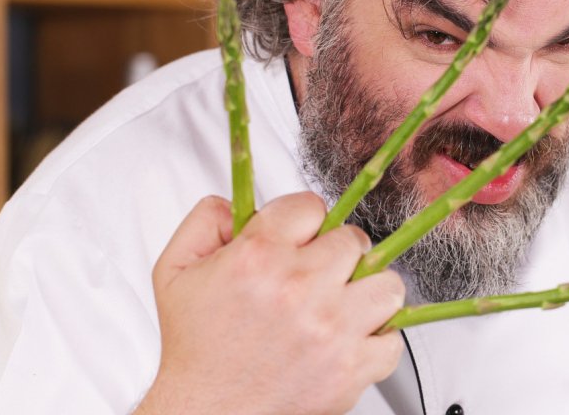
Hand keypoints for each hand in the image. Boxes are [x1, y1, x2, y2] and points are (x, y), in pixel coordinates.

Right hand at [135, 192, 405, 414]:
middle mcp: (299, 288)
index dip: (305, 220)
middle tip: (319, 274)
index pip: (310, 206)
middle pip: (354, 240)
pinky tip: (352, 339)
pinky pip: (393, 339)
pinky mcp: (351, 366)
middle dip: (336, 254)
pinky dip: (378, 340)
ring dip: (368, 291)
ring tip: (344, 303)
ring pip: (387, 283)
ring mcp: (331, 328)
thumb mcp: (174, 272)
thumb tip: (233, 202)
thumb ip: (203, 223)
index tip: (300, 237)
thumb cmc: (195, 352)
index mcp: (258, 257)